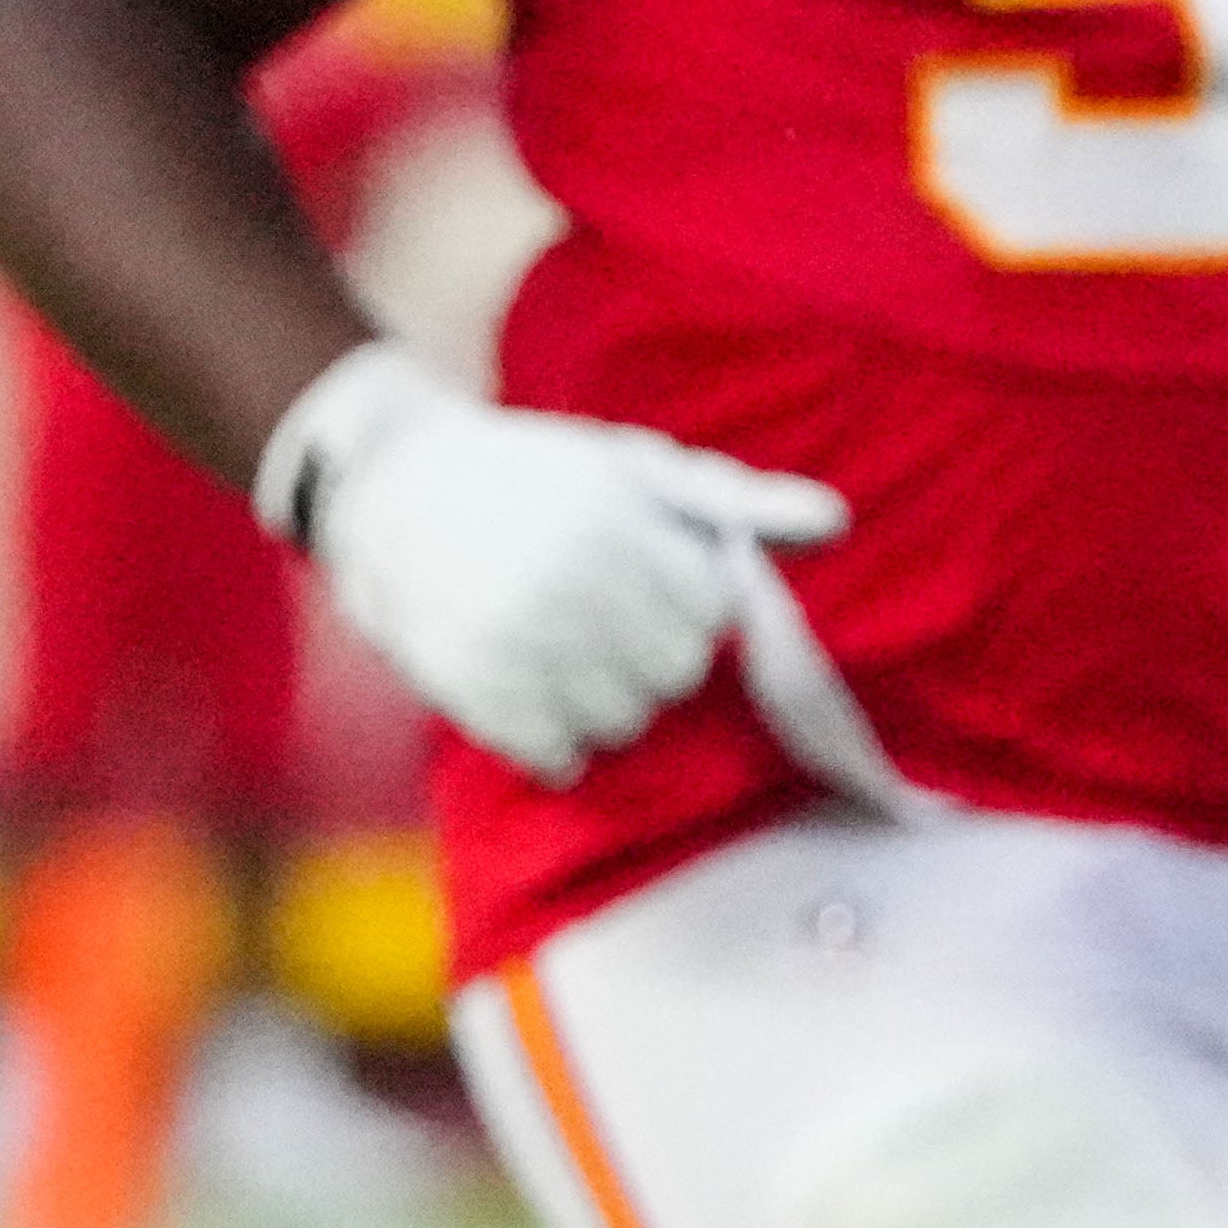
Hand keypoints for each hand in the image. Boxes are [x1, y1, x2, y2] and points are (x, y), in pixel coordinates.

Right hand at [254, 340, 846, 789]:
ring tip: (554, 643)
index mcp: (617, 527)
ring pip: (623, 726)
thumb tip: (838, 523)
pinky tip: (524, 686)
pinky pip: (558, 760)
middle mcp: (568, 585)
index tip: (636, 574)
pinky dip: (550, 740)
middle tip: (592, 612)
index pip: (713, 618)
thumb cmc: (539, 478)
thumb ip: (739, 501)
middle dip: (647, 653)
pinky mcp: (469, 691)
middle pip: (674, 678)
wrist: (389, 488)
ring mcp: (515, 642)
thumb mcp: (637, 467)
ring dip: (600, 699)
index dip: (682, 602)